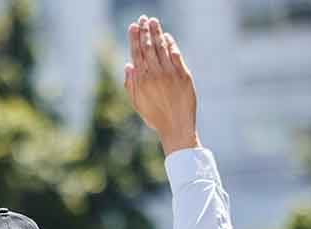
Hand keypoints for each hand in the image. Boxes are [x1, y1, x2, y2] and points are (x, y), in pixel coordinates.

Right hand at [124, 15, 198, 154]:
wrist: (176, 127)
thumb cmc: (154, 117)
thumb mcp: (137, 103)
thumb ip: (130, 84)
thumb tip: (127, 65)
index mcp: (141, 80)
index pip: (137, 53)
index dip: (135, 38)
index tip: (134, 26)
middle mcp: (154, 74)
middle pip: (149, 47)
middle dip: (145, 31)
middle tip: (143, 18)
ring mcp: (170, 73)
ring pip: (161, 48)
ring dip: (158, 33)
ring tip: (154, 21)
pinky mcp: (183, 75)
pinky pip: (176, 55)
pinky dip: (171, 45)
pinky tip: (167, 37)